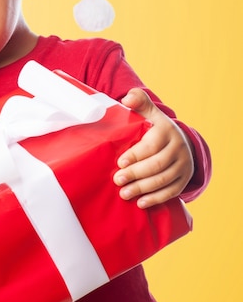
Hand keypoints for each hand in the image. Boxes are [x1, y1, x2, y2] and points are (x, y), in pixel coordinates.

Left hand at [114, 88, 194, 207]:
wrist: (180, 141)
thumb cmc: (155, 127)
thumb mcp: (149, 112)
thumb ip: (139, 102)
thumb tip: (127, 98)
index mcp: (167, 131)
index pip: (152, 145)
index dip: (135, 155)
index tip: (120, 163)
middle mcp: (179, 148)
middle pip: (157, 165)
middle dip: (136, 174)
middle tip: (117, 180)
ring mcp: (184, 165)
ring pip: (164, 180)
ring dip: (143, 189)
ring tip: (124, 193)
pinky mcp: (184, 179)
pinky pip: (172, 192)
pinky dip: (156, 198)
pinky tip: (141, 203)